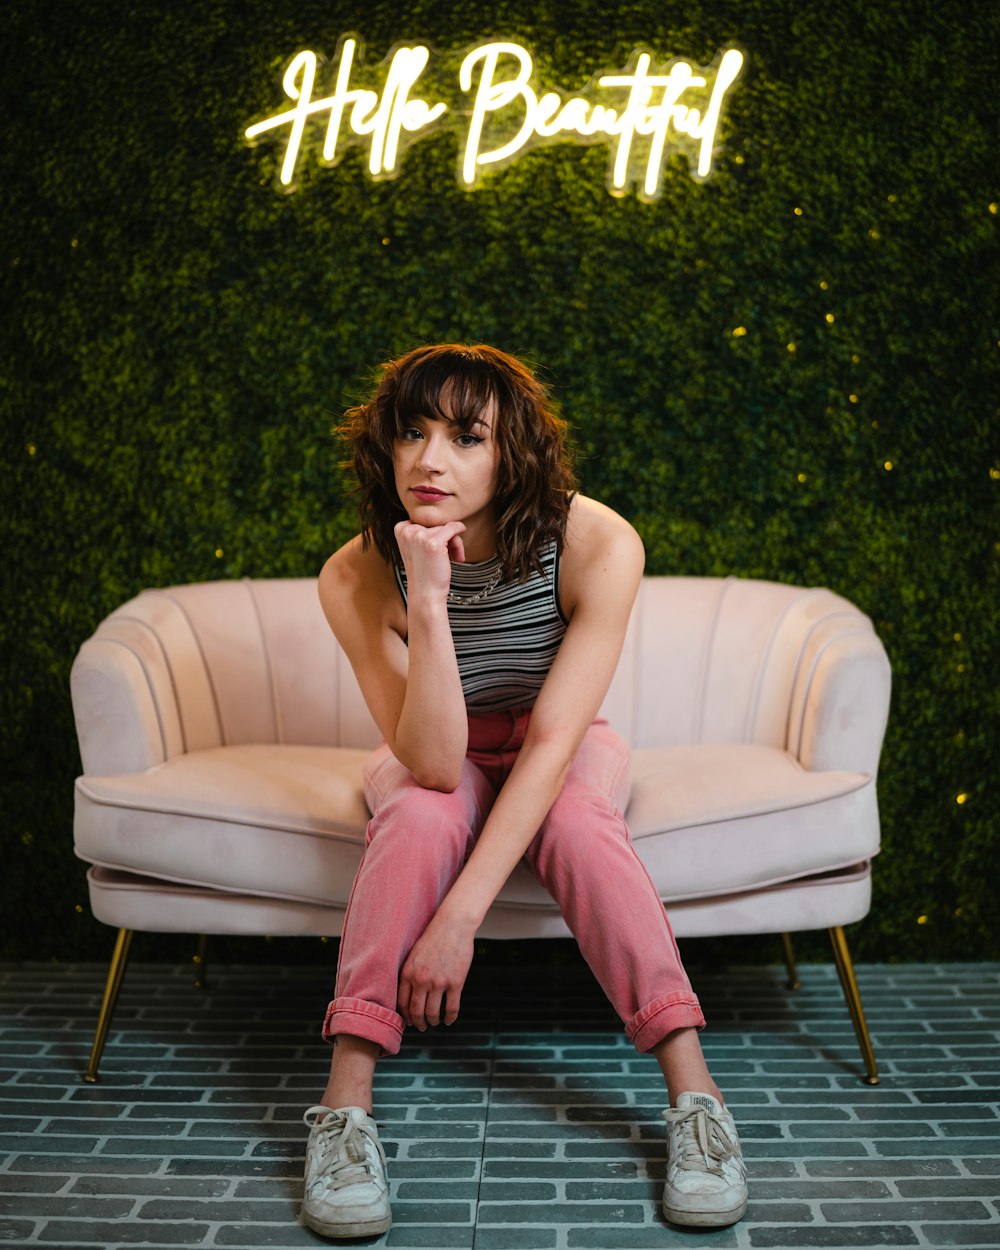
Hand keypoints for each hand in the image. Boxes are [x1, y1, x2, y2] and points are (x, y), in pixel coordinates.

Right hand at [394, 519, 466, 600]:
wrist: (426, 594)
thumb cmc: (425, 572)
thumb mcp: (416, 548)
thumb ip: (421, 531)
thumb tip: (442, 515)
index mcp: (400, 529)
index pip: (425, 520)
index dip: (434, 533)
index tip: (436, 549)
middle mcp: (408, 530)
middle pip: (436, 522)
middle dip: (445, 537)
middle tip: (448, 555)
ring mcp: (420, 536)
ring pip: (446, 527)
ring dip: (453, 542)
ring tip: (452, 558)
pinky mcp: (434, 542)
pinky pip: (454, 528)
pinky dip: (461, 534)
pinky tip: (460, 552)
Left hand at [397, 911, 475, 1029]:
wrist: (453, 925)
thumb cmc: (434, 937)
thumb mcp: (414, 954)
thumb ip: (410, 973)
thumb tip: (408, 994)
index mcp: (408, 972)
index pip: (402, 1003)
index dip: (405, 1016)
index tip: (409, 1020)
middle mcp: (421, 980)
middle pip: (416, 1012)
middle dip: (418, 1023)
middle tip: (422, 1027)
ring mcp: (439, 982)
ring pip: (433, 1013)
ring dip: (433, 1022)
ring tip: (435, 1022)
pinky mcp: (455, 983)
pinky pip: (452, 1008)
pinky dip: (450, 1018)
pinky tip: (450, 1020)